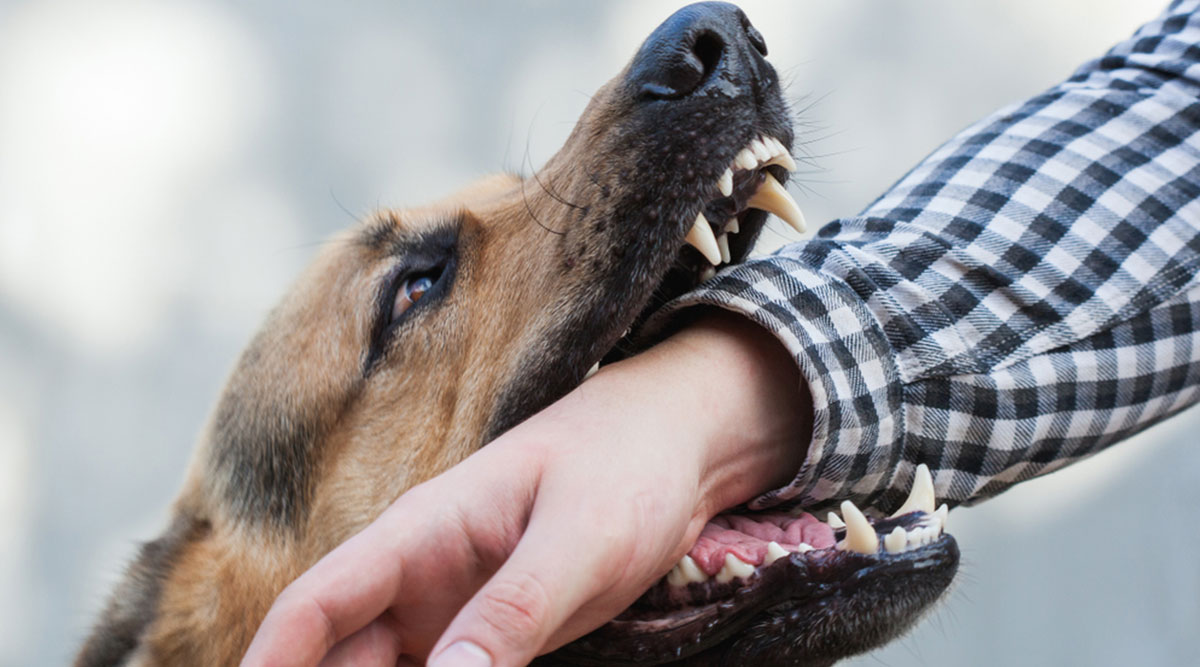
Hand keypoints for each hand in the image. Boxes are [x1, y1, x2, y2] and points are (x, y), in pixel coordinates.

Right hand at [242, 312, 807, 666]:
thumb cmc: (627, 468)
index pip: (314, 604)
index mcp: (421, 533)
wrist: (681, 445)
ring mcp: (453, 604)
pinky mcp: (492, 630)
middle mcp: (420, 574)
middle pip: (339, 656)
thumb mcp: (579, 541)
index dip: (268, 663)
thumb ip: (514, 613)